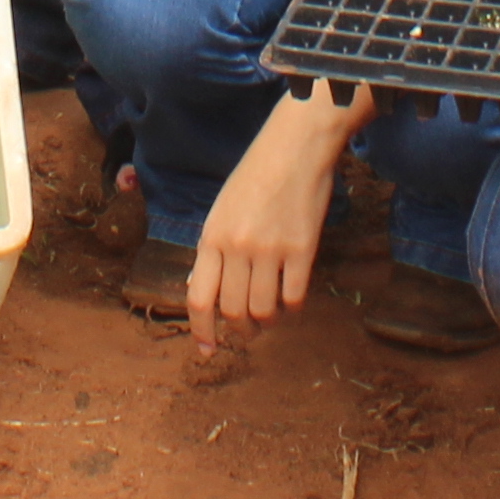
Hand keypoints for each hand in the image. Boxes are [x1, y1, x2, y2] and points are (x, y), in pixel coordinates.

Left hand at [180, 100, 354, 359]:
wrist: (294, 147)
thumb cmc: (256, 175)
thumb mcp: (222, 209)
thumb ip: (212, 249)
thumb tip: (197, 287)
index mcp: (211, 236)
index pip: (198, 297)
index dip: (201, 331)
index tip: (206, 351)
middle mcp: (237, 247)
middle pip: (233, 311)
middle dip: (239, 330)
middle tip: (247, 331)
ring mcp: (270, 249)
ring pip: (263, 311)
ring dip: (266, 323)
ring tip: (270, 317)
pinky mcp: (302, 249)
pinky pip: (294, 298)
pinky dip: (291, 308)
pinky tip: (291, 301)